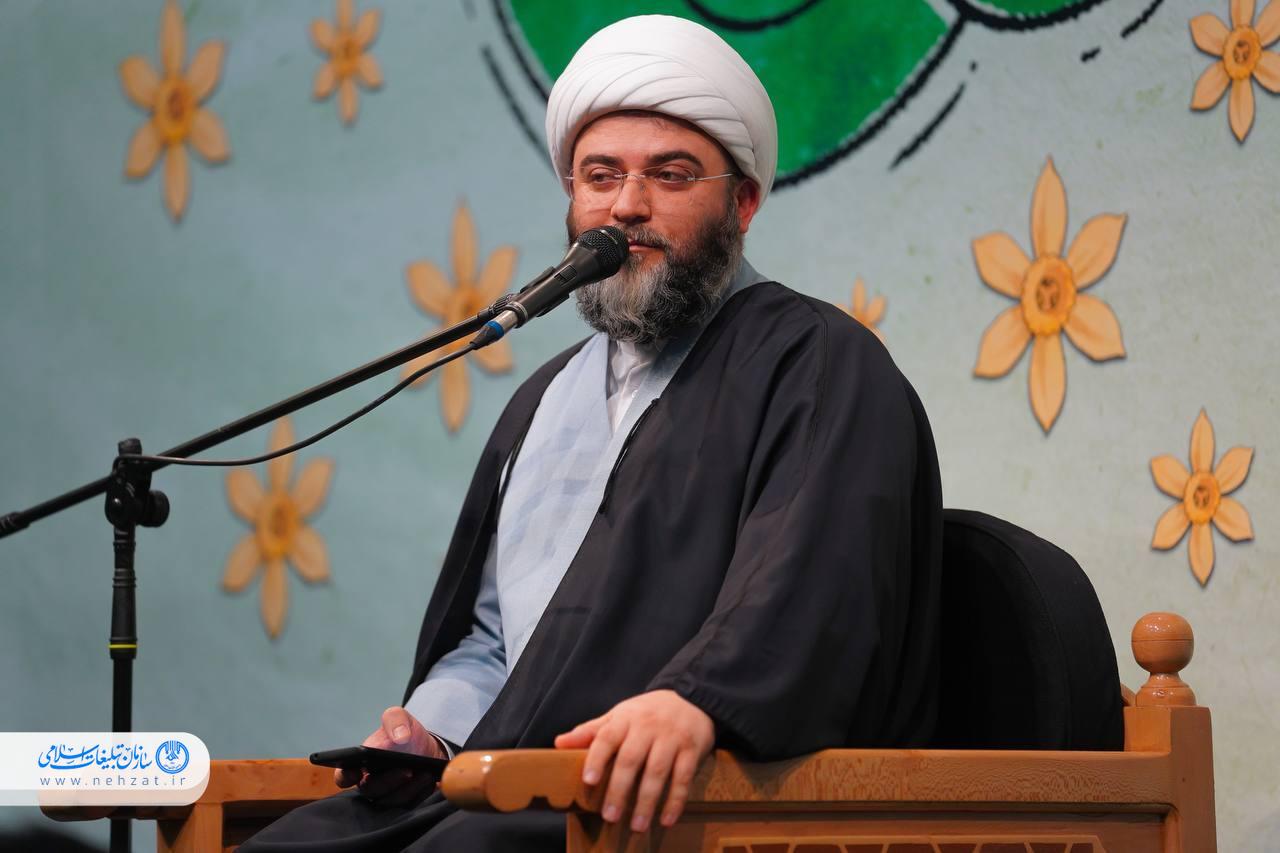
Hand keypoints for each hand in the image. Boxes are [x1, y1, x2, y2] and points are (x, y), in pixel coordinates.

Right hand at [335, 706, 445, 806]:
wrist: (429, 748)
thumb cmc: (405, 735)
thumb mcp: (399, 718)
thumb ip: (394, 719)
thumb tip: (399, 737)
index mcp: (360, 764)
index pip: (344, 776)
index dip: (346, 776)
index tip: (356, 771)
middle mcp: (371, 784)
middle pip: (371, 790)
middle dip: (388, 781)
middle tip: (406, 769)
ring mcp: (388, 796)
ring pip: (392, 801)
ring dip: (408, 788)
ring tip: (424, 773)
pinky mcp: (405, 803)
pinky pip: (410, 805)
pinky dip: (420, 793)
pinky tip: (429, 780)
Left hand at [554, 689, 713, 832]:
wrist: (691, 698)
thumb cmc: (646, 713)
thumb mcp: (619, 715)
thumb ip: (591, 731)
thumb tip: (558, 743)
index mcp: (626, 718)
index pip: (607, 737)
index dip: (597, 758)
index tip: (589, 780)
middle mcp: (648, 727)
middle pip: (631, 759)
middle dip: (619, 789)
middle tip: (610, 816)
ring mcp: (671, 738)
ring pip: (657, 772)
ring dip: (646, 801)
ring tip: (637, 826)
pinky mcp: (692, 750)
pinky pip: (683, 778)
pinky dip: (675, 800)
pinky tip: (666, 820)